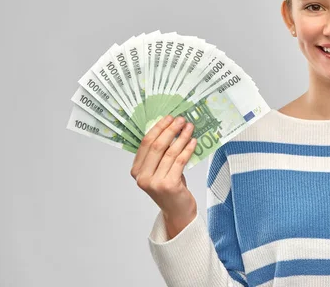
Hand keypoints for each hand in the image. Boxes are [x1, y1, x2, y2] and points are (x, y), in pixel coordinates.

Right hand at [130, 115, 197, 236]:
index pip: (145, 143)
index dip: (158, 128)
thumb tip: (170, 127)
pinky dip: (187, 149)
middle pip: (157, 146)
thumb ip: (160, 154)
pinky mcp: (169, 185)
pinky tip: (193, 141)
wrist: (178, 212)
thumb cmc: (170, 187)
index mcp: (136, 170)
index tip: (169, 118)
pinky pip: (180, 161)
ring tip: (189, 127)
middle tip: (181, 120)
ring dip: (181, 137)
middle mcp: (142, 177)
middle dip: (170, 129)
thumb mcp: (160, 170)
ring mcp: (155, 182)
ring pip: (170, 152)